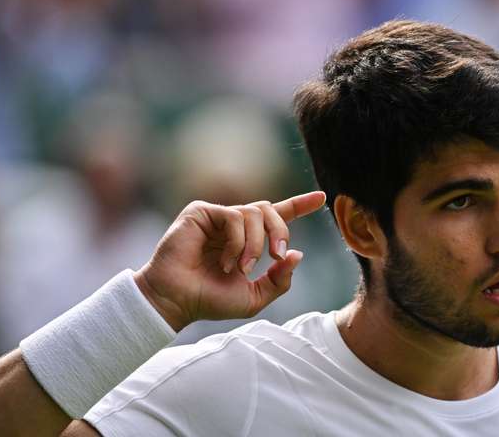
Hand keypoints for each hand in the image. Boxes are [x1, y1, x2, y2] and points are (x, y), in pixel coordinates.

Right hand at [133, 192, 326, 331]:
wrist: (177, 301)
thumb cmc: (209, 300)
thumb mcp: (253, 297)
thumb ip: (279, 280)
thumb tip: (297, 255)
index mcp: (247, 240)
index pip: (277, 216)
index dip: (300, 205)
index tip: (321, 197)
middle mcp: (234, 225)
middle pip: (270, 210)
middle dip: (281, 231)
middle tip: (278, 255)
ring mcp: (217, 217)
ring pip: (254, 213)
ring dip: (255, 244)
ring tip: (242, 268)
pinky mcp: (201, 212)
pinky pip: (234, 217)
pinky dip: (236, 242)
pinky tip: (224, 262)